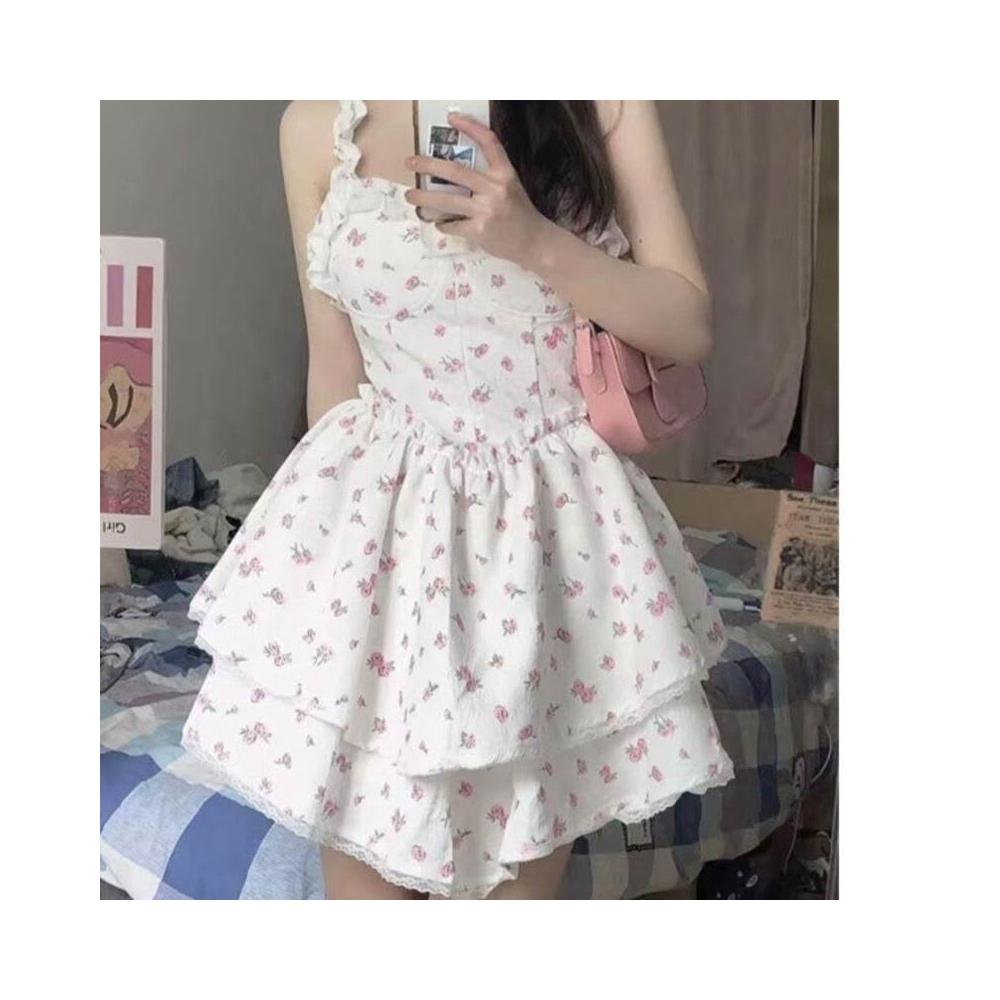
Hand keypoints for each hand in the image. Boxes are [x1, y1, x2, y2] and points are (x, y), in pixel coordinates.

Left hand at [404, 112, 553, 264]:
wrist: (533, 243)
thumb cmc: (519, 213)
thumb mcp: (510, 187)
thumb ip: (488, 178)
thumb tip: (452, 171)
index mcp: (505, 174)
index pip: (489, 142)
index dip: (470, 126)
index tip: (451, 118)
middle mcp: (496, 189)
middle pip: (456, 172)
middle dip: (428, 165)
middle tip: (410, 162)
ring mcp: (487, 210)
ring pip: (447, 201)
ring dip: (424, 198)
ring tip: (410, 196)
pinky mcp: (480, 230)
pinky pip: (452, 225)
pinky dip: (442, 224)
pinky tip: (439, 223)